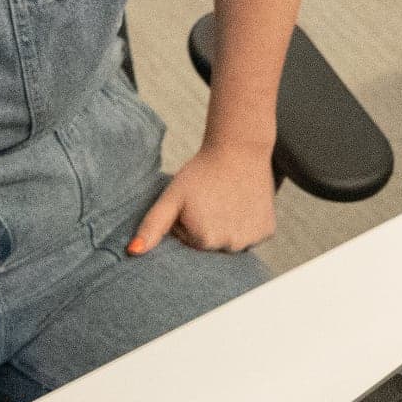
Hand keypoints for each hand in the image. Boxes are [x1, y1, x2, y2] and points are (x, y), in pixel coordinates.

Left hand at [131, 143, 276, 254]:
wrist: (238, 150)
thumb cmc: (200, 172)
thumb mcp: (172, 196)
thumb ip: (152, 226)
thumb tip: (134, 252)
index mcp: (204, 240)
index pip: (190, 243)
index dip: (188, 223)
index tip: (195, 203)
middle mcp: (230, 245)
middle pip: (211, 246)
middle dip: (206, 228)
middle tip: (210, 201)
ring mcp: (251, 240)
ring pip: (231, 242)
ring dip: (227, 228)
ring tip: (226, 202)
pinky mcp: (267, 232)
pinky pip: (250, 237)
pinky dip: (246, 225)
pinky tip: (242, 204)